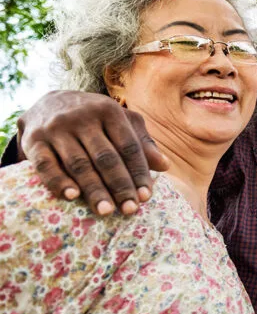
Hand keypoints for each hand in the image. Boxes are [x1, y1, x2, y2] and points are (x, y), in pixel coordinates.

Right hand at [18, 90, 168, 215]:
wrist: (46, 102)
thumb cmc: (93, 118)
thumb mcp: (120, 121)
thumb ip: (142, 142)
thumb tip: (165, 166)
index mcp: (109, 110)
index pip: (128, 146)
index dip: (139, 172)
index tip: (146, 196)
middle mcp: (82, 117)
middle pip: (106, 157)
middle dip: (120, 185)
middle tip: (130, 209)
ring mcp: (56, 129)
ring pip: (79, 163)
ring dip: (94, 189)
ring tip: (107, 211)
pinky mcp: (34, 141)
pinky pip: (46, 165)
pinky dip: (58, 181)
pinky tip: (72, 196)